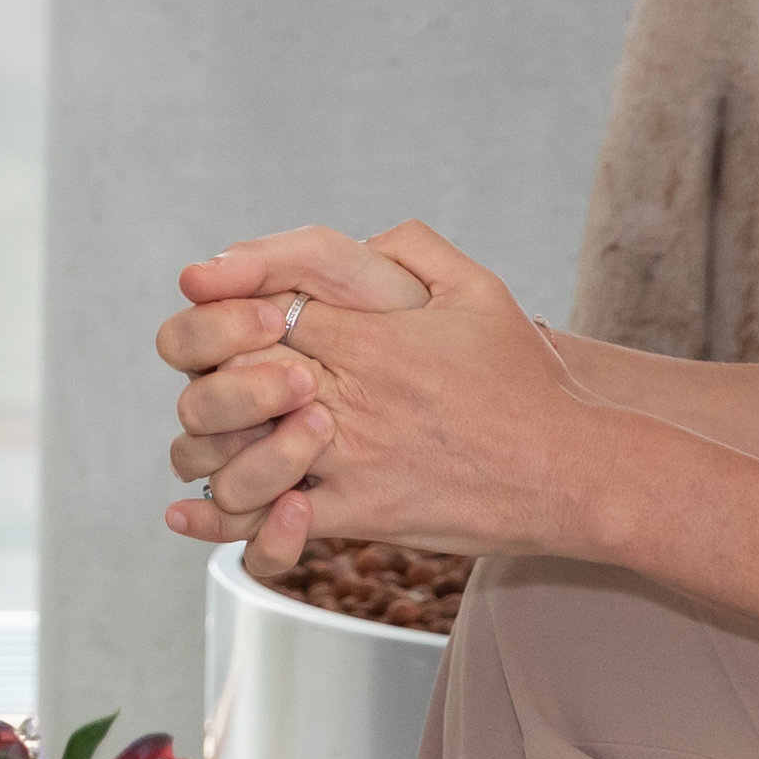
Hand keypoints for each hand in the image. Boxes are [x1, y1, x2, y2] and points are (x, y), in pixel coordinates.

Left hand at [159, 222, 548, 579]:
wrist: (569, 471)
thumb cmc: (524, 380)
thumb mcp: (477, 289)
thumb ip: (411, 247)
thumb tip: (359, 238)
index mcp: (370, 336)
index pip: (261, 307)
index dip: (227, 308)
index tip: (218, 310)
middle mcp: (350, 396)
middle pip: (235, 373)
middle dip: (204, 370)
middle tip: (202, 373)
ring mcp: (350, 459)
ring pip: (239, 450)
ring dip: (208, 442)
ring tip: (204, 434)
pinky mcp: (360, 515)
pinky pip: (270, 520)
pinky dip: (224, 517)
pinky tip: (190, 510)